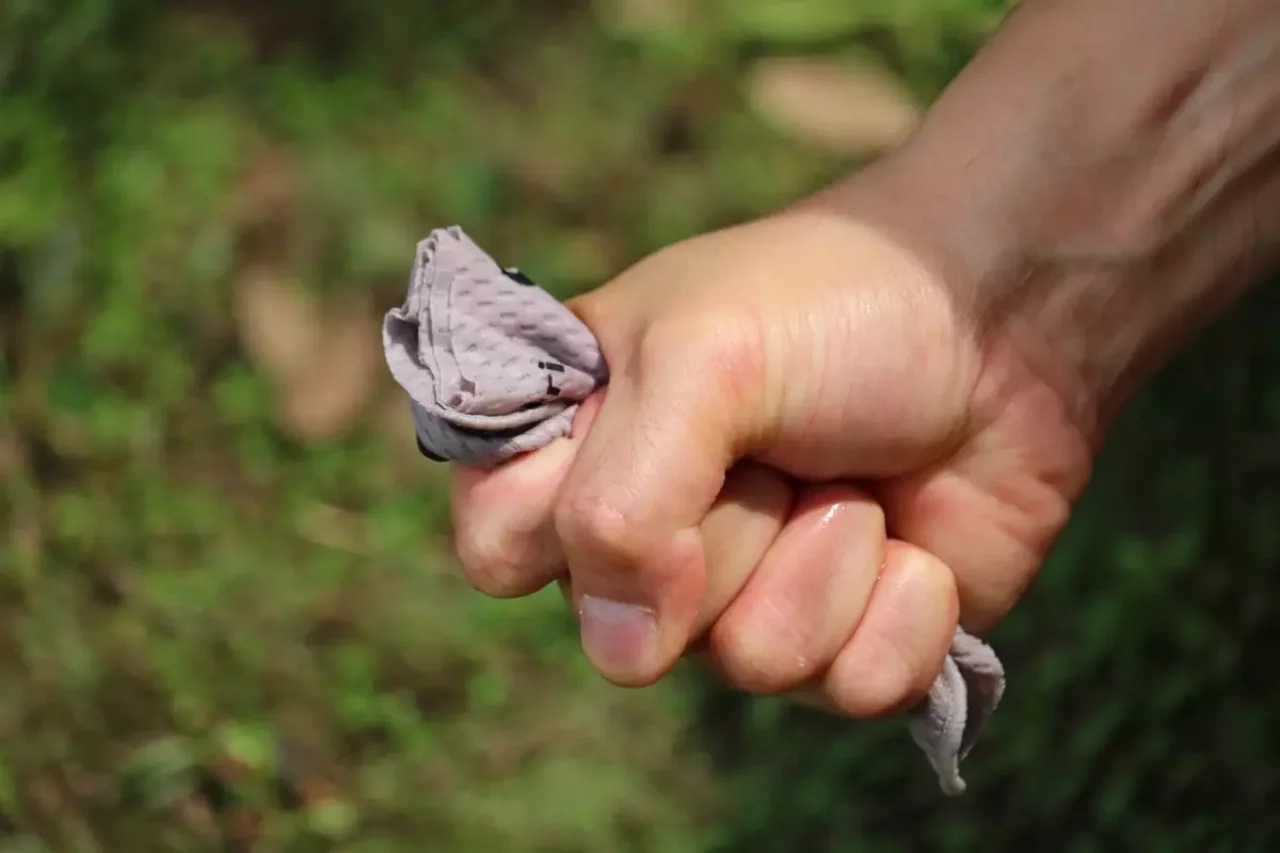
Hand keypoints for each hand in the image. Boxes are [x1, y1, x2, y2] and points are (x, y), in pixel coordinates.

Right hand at [448, 186, 1094, 714]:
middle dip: (724, 530)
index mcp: (581, 445)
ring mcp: (746, 593)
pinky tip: (915, 537)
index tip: (651, 454)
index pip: (498, 550)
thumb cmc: (837, 305)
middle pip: (625, 629)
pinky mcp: (844, 636)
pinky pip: (847, 686)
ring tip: (851, 477)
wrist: (1005, 316)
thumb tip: (624, 650)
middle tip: (774, 441)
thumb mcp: (699, 357)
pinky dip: (898, 607)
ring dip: (823, 562)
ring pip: (747, 663)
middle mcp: (648, 535)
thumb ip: (618, 500)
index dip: (566, 531)